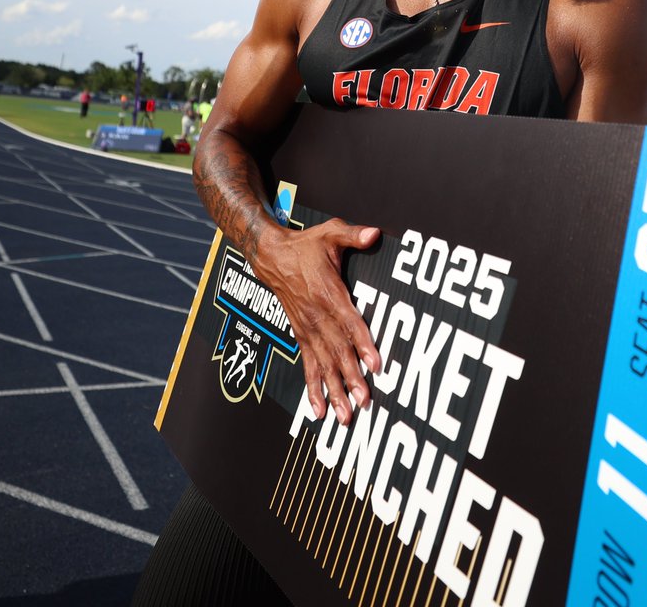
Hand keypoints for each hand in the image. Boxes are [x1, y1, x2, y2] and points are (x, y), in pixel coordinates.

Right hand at [263, 218, 381, 425]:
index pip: (349, 321)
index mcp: (328, 292)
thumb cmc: (306, 244)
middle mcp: (317, 315)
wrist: (271, 256)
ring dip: (335, 390)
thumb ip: (353, 234)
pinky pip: (308, 365)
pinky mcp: (300, 334)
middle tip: (364, 401)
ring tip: (345, 416)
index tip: (375, 363)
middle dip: (351, 377)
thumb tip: (373, 234)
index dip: (363, 342)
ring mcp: (308, 328)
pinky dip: (313, 388)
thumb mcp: (330, 231)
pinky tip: (319, 410)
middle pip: (338, 350)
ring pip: (324, 364)